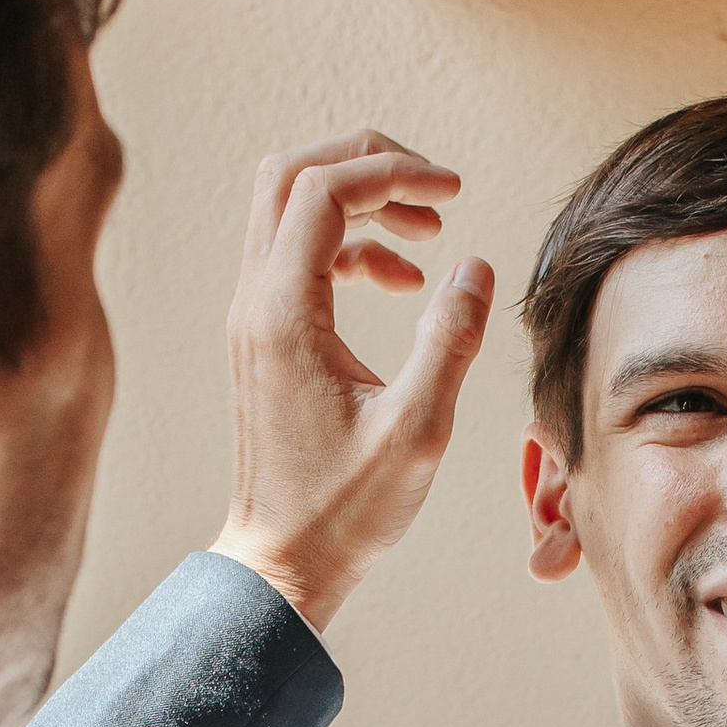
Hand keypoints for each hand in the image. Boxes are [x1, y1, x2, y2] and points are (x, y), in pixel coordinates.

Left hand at [213, 129, 493, 632]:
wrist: (280, 562)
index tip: (453, 193)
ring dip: (359, 201)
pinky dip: (348, 245)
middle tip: (434, 190)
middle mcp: (255, 303)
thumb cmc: (344, 510)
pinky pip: (295, 253)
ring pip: (289, 207)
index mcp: (285, 314)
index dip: (394, 172)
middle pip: (293, 173)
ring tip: (427, 233)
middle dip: (368, 163)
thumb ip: (448, 340)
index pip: (325, 189)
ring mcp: (252, 317)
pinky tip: (400, 282)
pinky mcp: (262, 337)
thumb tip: (475, 265)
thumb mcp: (418, 430)